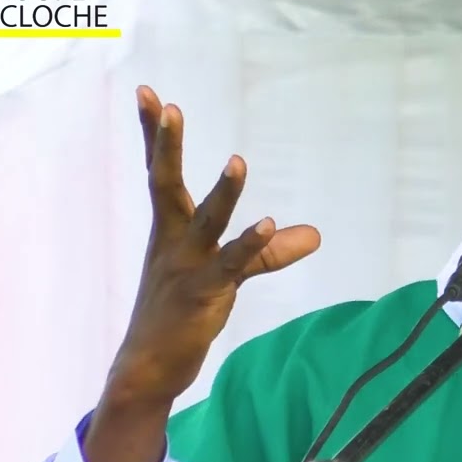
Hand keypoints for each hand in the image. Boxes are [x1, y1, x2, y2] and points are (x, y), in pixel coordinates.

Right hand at [106, 86, 321, 406]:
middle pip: (166, 185)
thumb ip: (267, 252)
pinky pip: (231, 264)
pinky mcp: (203, 295)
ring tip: (238, 161)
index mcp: (169, 231)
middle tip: (167, 106)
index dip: (152, 136)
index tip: (147, 93)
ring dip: (224, 193)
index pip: (159, 173)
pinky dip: (251, 244)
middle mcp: (172, 243)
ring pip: (205, 222)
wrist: (148, 368)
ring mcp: (186, 268)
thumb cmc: (180, 314)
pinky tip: (268, 223)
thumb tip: (314, 235)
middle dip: (165, 146)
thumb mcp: (226, 276)